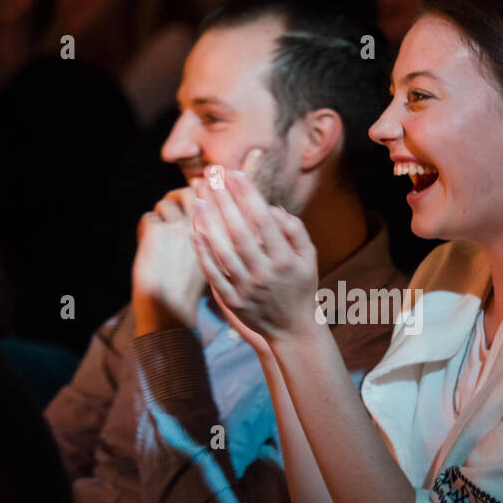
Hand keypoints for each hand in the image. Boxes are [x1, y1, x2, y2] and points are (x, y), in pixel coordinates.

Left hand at [131, 192, 206, 331]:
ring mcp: (180, 227)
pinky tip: (148, 248)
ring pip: (166, 205)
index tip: (195, 190)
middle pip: (190, 191)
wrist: (170, 310)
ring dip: (159, 218)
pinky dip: (144, 230)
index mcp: (220, 234)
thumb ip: (211, 236)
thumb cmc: (189, 289)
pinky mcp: (158, 231)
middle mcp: (203, 226)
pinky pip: (149, 218)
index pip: (214, 198)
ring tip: (157, 239)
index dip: (203, 192)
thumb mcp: (211, 261)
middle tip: (169, 208)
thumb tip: (200, 205)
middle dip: (178, 197)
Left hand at [190, 155, 319, 345]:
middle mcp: (266, 273)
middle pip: (240, 231)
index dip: (248, 195)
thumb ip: (295, 231)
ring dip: (210, 224)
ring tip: (198, 199)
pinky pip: (215, 274)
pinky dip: (204, 254)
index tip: (235, 173)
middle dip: (224, 202)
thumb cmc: (300, 287)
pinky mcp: (233, 301)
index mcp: (285, 259)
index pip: (263, 220)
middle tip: (211, 178)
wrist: (293, 329)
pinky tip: (194, 233)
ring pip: (224, 251)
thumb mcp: (308, 258)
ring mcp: (248, 288)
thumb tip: (274, 209)